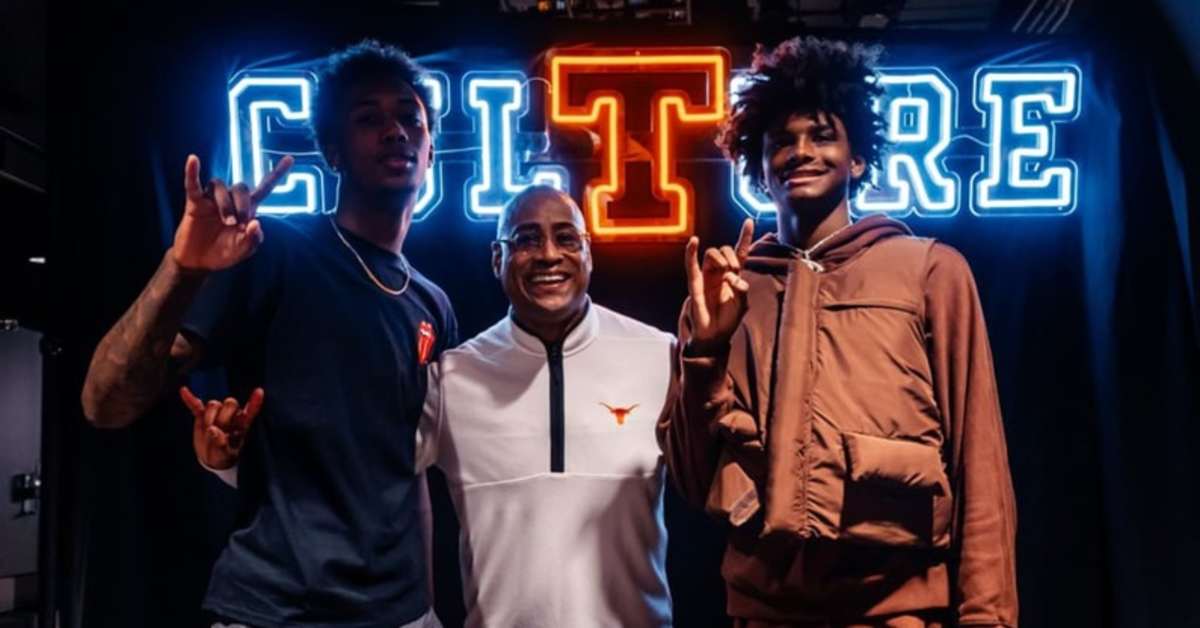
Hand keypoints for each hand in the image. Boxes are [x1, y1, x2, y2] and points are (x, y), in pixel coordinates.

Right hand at [171, 154, 293, 271]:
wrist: (200, 263)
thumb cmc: (224, 253)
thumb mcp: (243, 250)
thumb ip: (253, 239)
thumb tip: (256, 223)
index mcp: (248, 209)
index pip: (264, 187)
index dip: (276, 174)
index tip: (290, 159)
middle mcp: (231, 200)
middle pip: (241, 187)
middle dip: (243, 205)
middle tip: (239, 223)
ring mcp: (212, 200)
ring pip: (219, 186)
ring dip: (225, 203)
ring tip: (226, 221)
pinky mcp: (195, 204)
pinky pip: (193, 184)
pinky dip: (192, 172)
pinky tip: (193, 160)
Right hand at [180, 386, 263, 469]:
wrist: (211, 458)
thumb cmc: (223, 455)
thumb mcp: (225, 454)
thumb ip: (221, 443)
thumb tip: (213, 430)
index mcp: (243, 424)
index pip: (251, 410)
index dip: (255, 401)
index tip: (259, 391)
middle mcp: (232, 415)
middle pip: (230, 403)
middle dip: (222, 417)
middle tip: (217, 431)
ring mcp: (217, 414)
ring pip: (214, 405)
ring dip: (209, 417)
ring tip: (208, 430)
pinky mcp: (202, 415)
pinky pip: (196, 405)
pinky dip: (190, 399)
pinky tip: (183, 390)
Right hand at [684, 218, 754, 351]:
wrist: (715, 335)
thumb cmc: (728, 319)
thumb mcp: (743, 303)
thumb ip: (742, 287)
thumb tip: (732, 276)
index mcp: (734, 275)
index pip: (739, 251)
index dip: (744, 236)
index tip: (749, 221)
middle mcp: (720, 272)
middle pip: (724, 249)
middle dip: (731, 255)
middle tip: (735, 271)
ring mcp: (707, 276)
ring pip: (711, 253)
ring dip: (721, 258)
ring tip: (725, 273)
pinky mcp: (695, 284)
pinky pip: (691, 265)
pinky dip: (691, 252)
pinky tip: (693, 241)